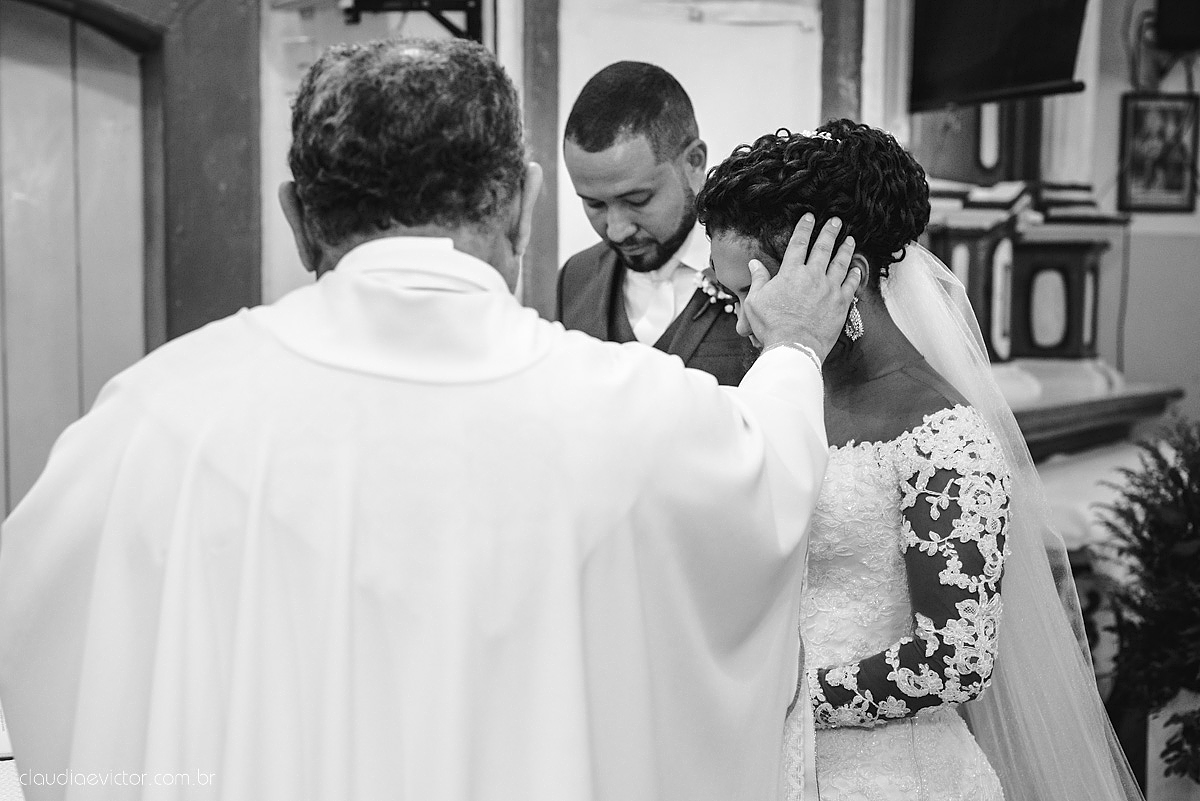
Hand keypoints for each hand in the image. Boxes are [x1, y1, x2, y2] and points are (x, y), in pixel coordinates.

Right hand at [742, 214, 860, 361]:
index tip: (809, 217)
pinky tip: (856, 268)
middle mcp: (812, 276)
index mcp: (791, 273)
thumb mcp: (755, 301)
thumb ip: (758, 279)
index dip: (804, 228)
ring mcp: (829, 289)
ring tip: (850, 238)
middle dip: (830, 231)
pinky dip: (854, 274)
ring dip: (846, 249)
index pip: (798, 243)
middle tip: (836, 221)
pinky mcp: (841, 303)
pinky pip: (851, 284)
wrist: (794, 346)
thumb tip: (754, 263)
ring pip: (841, 262)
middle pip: (823, 248)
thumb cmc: (771, 326)